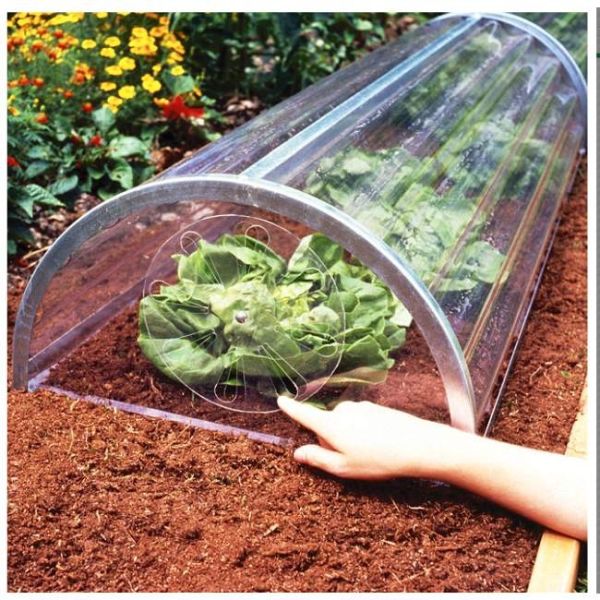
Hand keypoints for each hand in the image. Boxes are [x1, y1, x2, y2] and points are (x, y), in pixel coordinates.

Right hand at [277, 396, 457, 480]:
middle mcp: (342, 410)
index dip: (292, 409)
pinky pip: (360, 420)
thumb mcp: (343, 467)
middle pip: (327, 425)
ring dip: (349, 436)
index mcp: (331, 425)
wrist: (417, 445)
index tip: (281, 399)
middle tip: (351, 459)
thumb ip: (318, 459)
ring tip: (370, 453)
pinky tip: (381, 444)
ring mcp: (360, 407)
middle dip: (332, 440)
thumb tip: (297, 453)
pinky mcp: (375, 407)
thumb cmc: (377, 460)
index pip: (305, 414)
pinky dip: (364, 431)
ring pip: (345, 423)